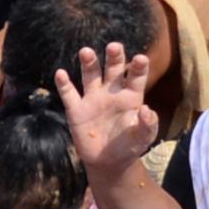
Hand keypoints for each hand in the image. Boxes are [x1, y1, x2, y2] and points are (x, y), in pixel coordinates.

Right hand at [53, 42, 159, 179]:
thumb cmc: (129, 147)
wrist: (107, 162)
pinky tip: (61, 73)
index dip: (138, 67)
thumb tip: (146, 109)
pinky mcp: (76, 110)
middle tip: (114, 46)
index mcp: (131, 97)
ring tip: (86, 51)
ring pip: (90, 76)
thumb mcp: (143, 138)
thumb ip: (148, 124)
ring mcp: (92, 100)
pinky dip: (64, 84)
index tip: (140, 58)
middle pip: (113, 70)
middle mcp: (111, 93)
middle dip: (114, 57)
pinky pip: (69, 94)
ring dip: (89, 63)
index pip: (136, 77)